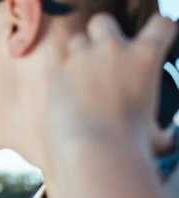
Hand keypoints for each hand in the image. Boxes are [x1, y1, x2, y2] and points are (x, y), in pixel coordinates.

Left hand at [46, 13, 176, 150]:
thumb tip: (164, 139)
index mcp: (146, 55)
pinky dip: (65, 79)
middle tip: (104, 57)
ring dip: (80, 54)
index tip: (154, 42)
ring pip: (78, 40)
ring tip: (83, 79)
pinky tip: (68, 98)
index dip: (160, 32)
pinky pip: (62, 67)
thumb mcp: (153, 128)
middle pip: (103, 21)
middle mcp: (113, 49)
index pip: (162, 24)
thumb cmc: (129, 144)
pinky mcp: (60, 73)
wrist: (93, 148)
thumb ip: (156, 125)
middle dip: (102, 34)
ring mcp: (83, 58)